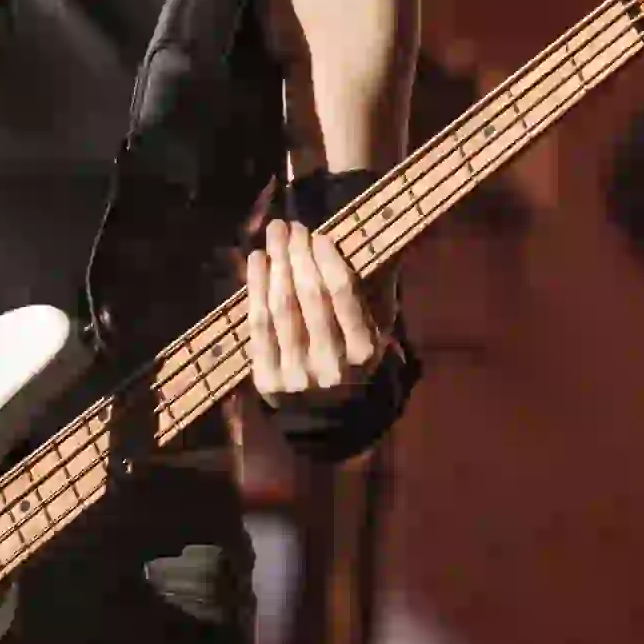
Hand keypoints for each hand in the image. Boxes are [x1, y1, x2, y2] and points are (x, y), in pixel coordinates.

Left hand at [245, 219, 382, 405]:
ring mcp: (296, 375)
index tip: (318, 235)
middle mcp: (331, 365)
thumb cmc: (354, 359)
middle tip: (290, 226)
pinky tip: (256, 261)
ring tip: (273, 235)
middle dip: (298, 254)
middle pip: (309, 296)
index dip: (328, 259)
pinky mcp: (267, 381)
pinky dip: (255, 288)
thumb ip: (381, 289)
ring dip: (275, 264)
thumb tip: (389, 242)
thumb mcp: (378, 331)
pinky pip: (258, 326)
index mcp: (363, 351)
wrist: (326, 417)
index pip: (342, 294)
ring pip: (281, 308)